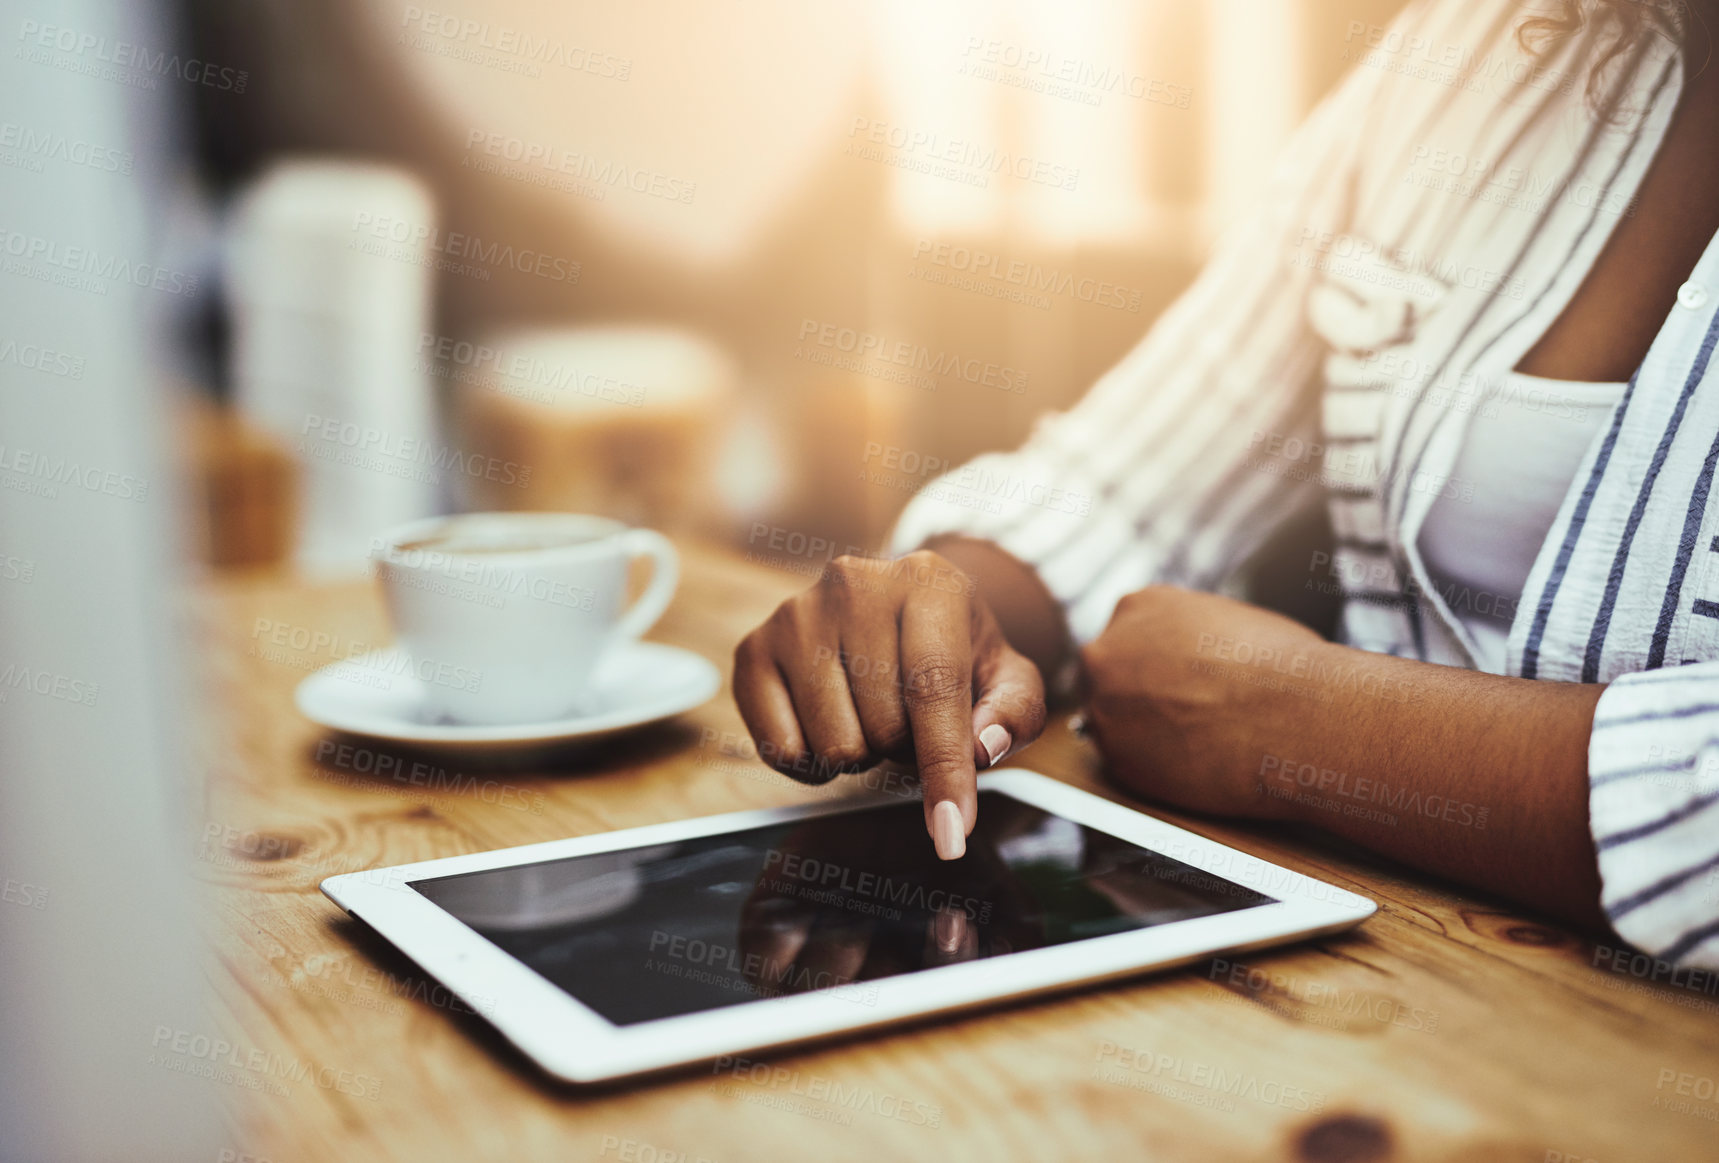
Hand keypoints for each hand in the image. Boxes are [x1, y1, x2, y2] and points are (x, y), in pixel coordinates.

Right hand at [732, 550, 1047, 858]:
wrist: (897, 611)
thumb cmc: (954, 651)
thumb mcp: (1007, 676)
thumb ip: (1014, 712)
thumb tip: (982, 747)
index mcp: (927, 583)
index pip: (934, 688)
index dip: (946, 768)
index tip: (952, 835)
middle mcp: (853, 585)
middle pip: (884, 728)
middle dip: (907, 747)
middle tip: (908, 715)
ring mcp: (794, 615)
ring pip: (834, 746)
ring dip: (863, 752)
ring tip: (869, 711)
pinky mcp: (753, 649)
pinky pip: (783, 752)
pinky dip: (813, 762)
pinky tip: (828, 721)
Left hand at [1080, 586, 1323, 817]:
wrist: (1298, 718)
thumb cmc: (1284, 667)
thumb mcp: (1228, 619)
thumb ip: (1188, 631)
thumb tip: (1191, 649)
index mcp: (1138, 607)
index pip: (1125, 637)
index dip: (1151, 664)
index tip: (1174, 682)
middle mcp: (1107, 651)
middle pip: (1106, 677)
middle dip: (1135, 696)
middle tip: (1178, 715)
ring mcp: (1104, 707)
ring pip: (1110, 723)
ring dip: (1141, 734)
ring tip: (1193, 742)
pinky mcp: (1116, 759)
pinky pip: (1125, 764)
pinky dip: (1152, 768)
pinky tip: (1192, 764)